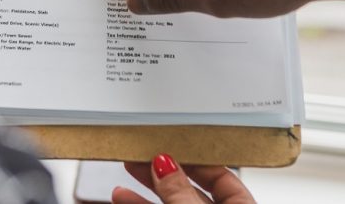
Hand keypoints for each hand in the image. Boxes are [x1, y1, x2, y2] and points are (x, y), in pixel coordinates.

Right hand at [113, 155, 253, 203]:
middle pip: (190, 188)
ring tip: (127, 170)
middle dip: (164, 170)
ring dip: (147, 189)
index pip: (221, 175)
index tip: (169, 145)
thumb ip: (181, 193)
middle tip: (142, 152)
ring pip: (171, 203)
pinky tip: (123, 197)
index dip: (194, 159)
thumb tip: (165, 166)